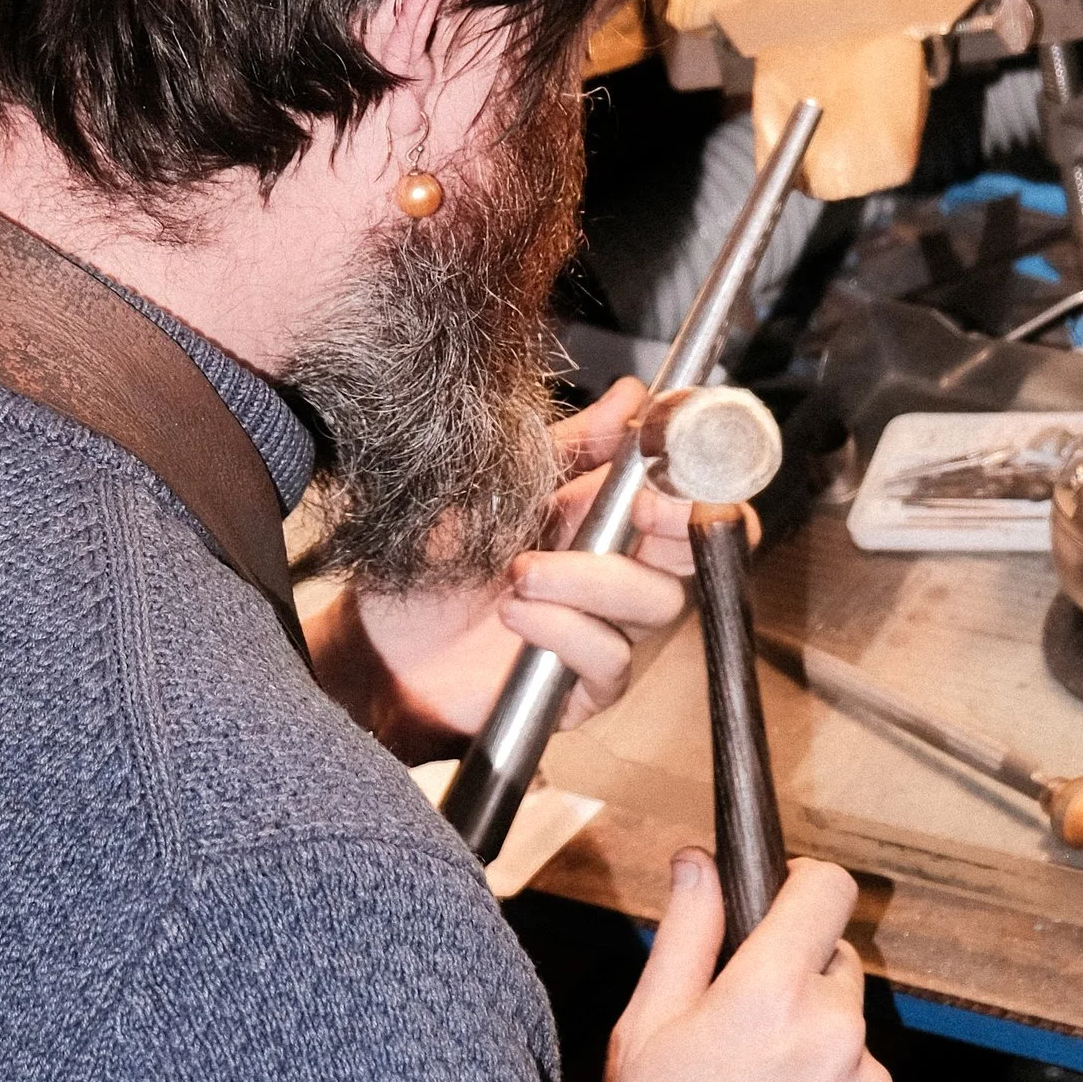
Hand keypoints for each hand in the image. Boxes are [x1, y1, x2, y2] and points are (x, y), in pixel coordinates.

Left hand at [319, 377, 704, 748]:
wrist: (382, 642)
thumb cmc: (435, 566)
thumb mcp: (494, 487)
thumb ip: (569, 445)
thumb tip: (631, 395)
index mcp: (603, 514)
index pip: (689, 492)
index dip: (697, 469)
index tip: (667, 443)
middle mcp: (618, 570)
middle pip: (700, 546)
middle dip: (676, 519)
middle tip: (637, 506)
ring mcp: (607, 629)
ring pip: (657, 601)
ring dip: (591, 579)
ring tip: (520, 572)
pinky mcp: (586, 685)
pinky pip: (611, 658)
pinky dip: (565, 628)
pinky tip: (516, 614)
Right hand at [599, 853, 899, 1081]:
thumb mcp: (643, 1033)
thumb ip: (683, 936)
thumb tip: (699, 864)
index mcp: (769, 993)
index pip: (826, 889)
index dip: (802, 884)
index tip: (781, 901)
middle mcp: (835, 1030)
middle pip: (836, 961)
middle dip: (797, 979)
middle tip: (744, 1031)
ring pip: (850, 1031)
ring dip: (817, 1045)